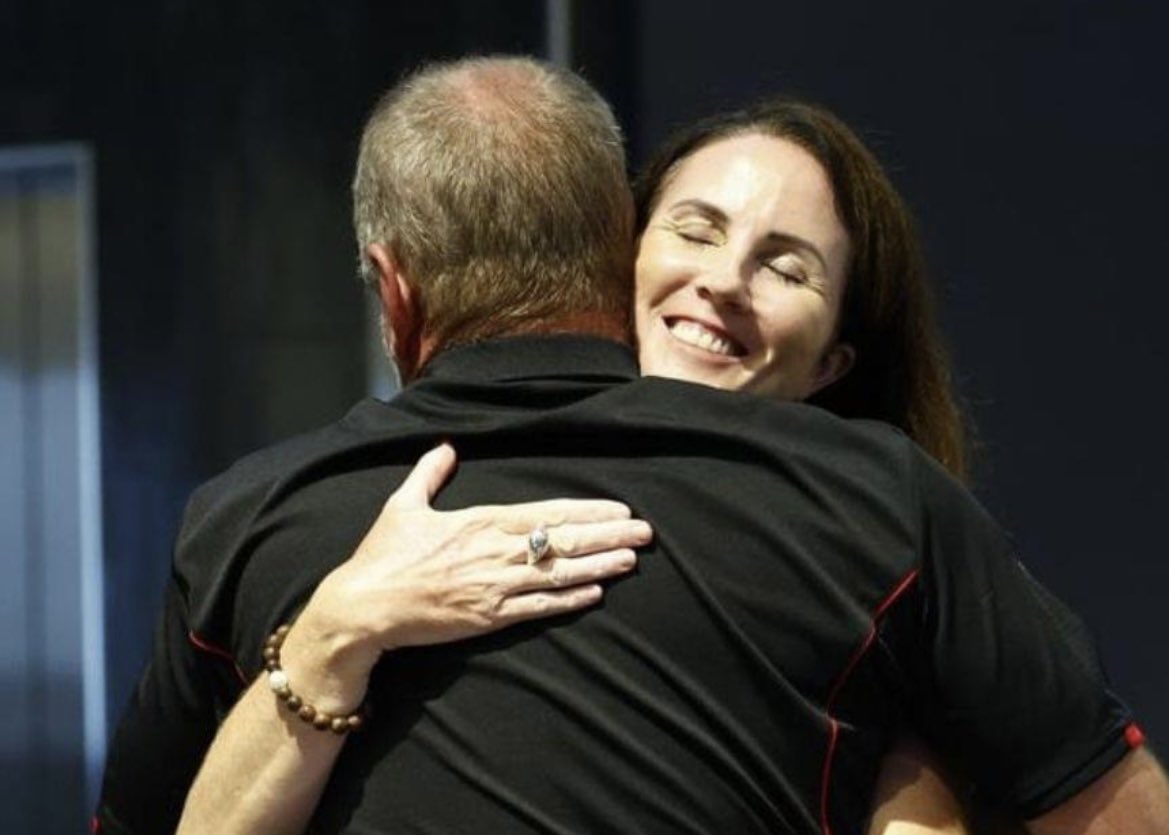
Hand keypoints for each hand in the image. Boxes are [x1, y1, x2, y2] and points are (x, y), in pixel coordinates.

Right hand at [279, 443, 652, 709]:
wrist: (365, 606)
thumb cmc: (383, 555)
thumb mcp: (403, 504)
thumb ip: (429, 473)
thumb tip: (444, 448)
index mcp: (480, 521)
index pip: (545, 513)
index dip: (586, 512)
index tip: (618, 508)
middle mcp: (494, 552)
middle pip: (562, 541)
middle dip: (607, 535)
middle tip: (645, 532)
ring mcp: (494, 586)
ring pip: (558, 574)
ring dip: (598, 566)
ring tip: (631, 559)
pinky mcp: (488, 618)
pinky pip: (537, 607)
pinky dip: (568, 600)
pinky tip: (595, 593)